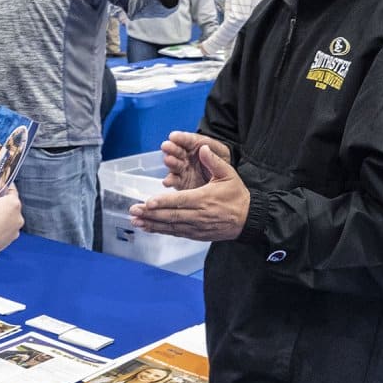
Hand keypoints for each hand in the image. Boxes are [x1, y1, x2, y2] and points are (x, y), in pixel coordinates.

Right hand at [0, 182, 22, 267]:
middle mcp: (18, 216)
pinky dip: (0, 227)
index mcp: (13, 203)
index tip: (0, 185)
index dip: (5, 187)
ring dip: (1, 216)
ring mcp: (16, 230)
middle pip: (11, 206)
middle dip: (2, 203)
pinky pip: (7, 229)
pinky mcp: (11, 240)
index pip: (12, 191)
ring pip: (9, 218)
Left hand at [130, 145, 248, 242]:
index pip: (180, 201)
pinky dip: (161, 231)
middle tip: (134, 211)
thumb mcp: (229, 175)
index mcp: (204, 198)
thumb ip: (214, 162)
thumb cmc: (237, 195)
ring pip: (171, 226)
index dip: (163, 202)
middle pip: (171, 215)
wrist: (249, 219)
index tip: (148, 202)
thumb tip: (202, 147)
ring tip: (136, 221)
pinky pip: (176, 233)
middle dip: (151, 214)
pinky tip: (148, 228)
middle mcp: (199, 214)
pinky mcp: (196, 234)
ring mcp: (197, 227)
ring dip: (152, 224)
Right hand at [161, 131, 230, 190]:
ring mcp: (182, 169)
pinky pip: (174, 181)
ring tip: (168, 160)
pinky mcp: (180, 182)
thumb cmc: (221, 163)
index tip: (173, 136)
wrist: (223, 181)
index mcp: (194, 146)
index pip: (186, 140)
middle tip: (166, 146)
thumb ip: (213, 153)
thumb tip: (204, 148)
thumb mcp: (221, 154)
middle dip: (171, 148)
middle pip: (176, 151)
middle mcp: (185, 157)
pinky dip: (169, 181)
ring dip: (170, 162)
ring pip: (173, 164)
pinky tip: (167, 181)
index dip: (180, 138)